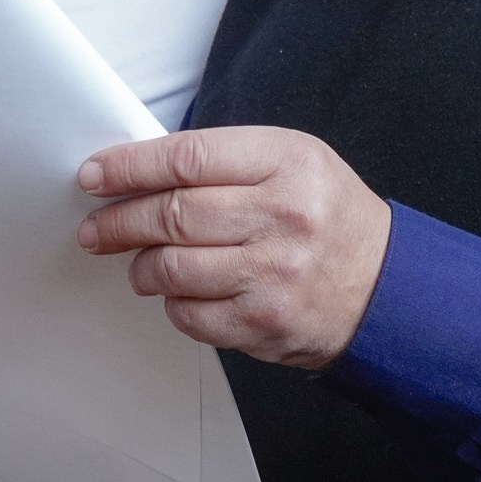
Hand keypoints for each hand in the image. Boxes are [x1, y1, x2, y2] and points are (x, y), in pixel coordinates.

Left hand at [77, 127, 392, 369]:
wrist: (385, 288)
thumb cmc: (328, 217)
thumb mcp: (294, 162)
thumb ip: (226, 161)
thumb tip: (141, 172)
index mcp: (289, 162)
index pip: (188, 158)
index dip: (130, 166)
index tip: (95, 175)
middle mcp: (283, 216)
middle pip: (172, 214)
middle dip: (119, 221)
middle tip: (96, 226)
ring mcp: (275, 275)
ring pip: (172, 268)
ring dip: (140, 266)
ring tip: (138, 262)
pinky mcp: (265, 323)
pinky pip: (190, 314)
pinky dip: (172, 303)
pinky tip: (178, 292)